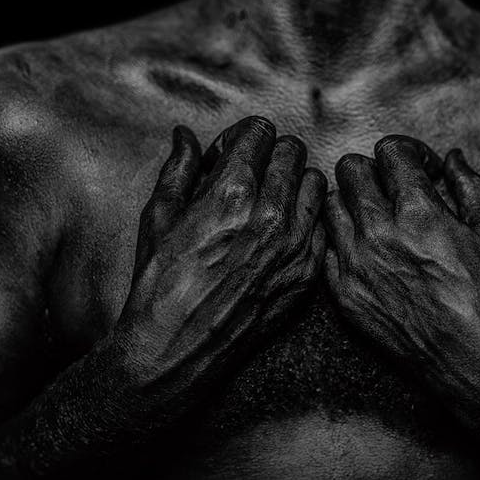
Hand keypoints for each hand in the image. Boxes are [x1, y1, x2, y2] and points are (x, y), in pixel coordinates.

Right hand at [117, 117, 326, 414]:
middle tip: (248, 178)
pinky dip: (305, 220)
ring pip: (314, 182)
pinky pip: (322, 224)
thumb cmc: (160, 285)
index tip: (228, 157)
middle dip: (268, 156)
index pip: (262, 131)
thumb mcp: (158, 218)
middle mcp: (270, 214)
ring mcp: (294, 246)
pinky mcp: (307, 272)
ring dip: (293, 183)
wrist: (177, 348)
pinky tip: (280, 233)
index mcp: (231, 193)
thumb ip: (179, 169)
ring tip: (267, 202)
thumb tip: (186, 136)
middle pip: (292, 150)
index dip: (241, 138)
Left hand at [322, 135, 479, 425]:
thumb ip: (468, 184)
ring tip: (378, 218)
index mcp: (418, 212)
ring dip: (352, 203)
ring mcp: (356, 265)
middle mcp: (379, 234)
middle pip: (349, 170)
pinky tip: (369, 251)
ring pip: (329, 205)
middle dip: (375, 172)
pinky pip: (326, 249)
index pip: (389, 151)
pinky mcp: (344, 294)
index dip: (409, 153)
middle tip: (394, 190)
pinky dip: (344, 242)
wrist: (474, 356)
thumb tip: (452, 157)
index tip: (421, 170)